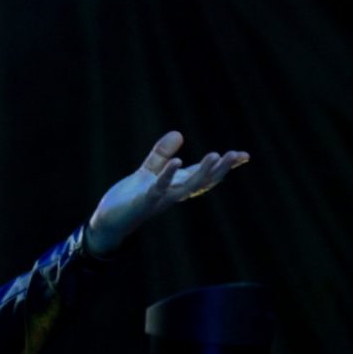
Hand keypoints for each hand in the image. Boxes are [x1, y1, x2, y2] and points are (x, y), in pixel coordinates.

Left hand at [85, 131, 249, 256]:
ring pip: (188, 186)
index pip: (204, 174)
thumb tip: (179, 133)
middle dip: (221, 169)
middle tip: (238, 154)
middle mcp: (173, 194)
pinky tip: (177, 162)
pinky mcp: (144, 202)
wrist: (108, 220)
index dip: (223, 166)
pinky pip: (159, 188)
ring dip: (203, 172)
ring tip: (216, 155)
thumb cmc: (130, 198)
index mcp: (176, 186)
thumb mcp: (148, 171)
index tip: (244, 155)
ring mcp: (161, 200)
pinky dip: (168, 175)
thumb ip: (161, 154)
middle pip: (203, 181)